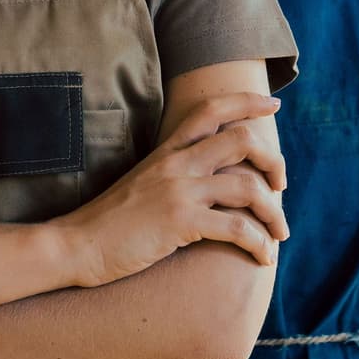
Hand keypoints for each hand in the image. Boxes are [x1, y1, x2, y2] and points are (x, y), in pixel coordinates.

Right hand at [56, 92, 287, 287]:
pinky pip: (236, 228)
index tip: (273, 106)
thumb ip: (176, 171)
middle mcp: (176, 163)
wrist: (77, 245)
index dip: (247, 102)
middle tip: (281, 186)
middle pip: (242, 140)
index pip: (212, 109)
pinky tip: (263, 257)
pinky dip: (259, 243)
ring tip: (279, 233)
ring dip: (273, 212)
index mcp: (168, 150)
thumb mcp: (145, 182)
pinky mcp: (179, 222)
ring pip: (248, 187)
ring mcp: (178, 190)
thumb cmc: (112, 221)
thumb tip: (215, 176)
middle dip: (273, 161)